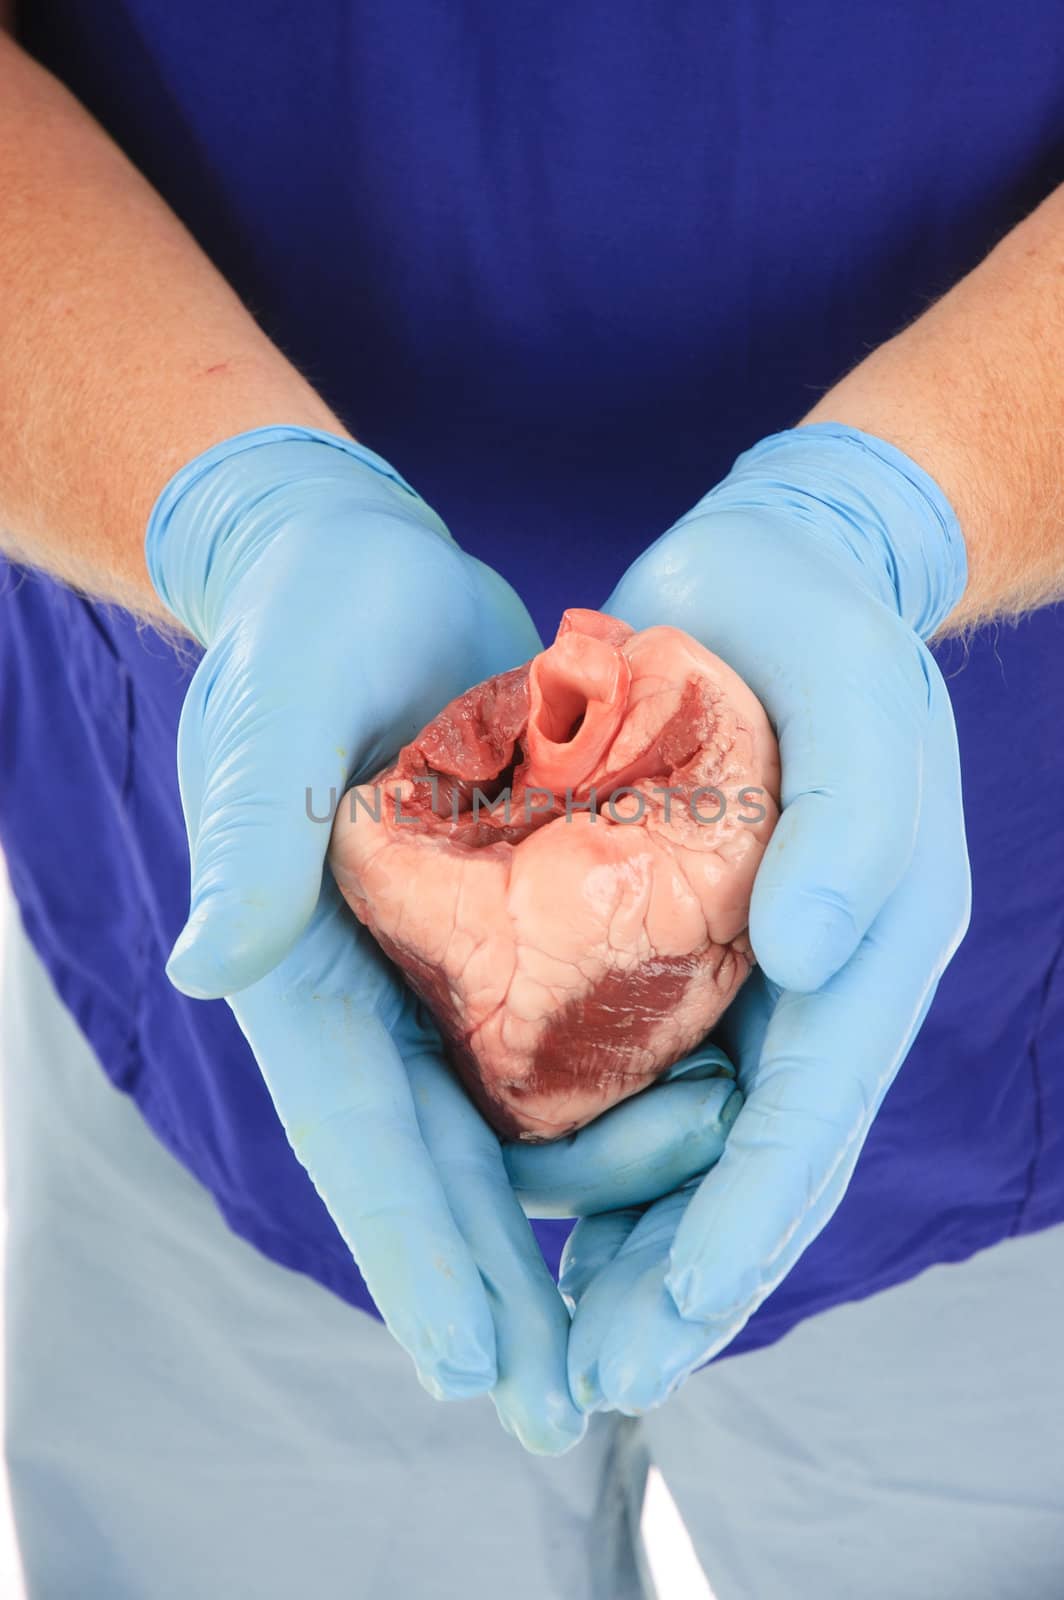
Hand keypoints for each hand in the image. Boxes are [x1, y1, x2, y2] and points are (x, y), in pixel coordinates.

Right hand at [146, 424, 582, 1451]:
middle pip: (444, 1158)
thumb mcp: (267, 715)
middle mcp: (376, 984)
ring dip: (588, 1198)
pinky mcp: (509, 915)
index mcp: (304, 965)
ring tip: (665, 1275)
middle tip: (566, 1403)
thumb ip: (244, 838)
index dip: (416, 1250)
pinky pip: (570, 1029)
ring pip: (518, 1113)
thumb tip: (210, 970)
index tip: (477, 1370)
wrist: (357, 564)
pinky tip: (694, 1129)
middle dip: (500, 1284)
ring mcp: (445, 958)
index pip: (358, 1132)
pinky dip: (621, 1090)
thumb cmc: (299, 629)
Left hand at [555, 423, 971, 1413]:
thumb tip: (809, 960)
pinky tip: (549, 1198)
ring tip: (569, 1330)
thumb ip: (856, 818)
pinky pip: (660, 1073)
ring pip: (707, 1141)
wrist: (770, 573)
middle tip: (597, 1379)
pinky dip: (614, 1150)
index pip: (810, 1114)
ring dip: (647, 1241)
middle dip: (688, 1279)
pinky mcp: (696, 943)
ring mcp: (764, 971)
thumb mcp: (852, 685)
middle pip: (762, 1163)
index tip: (659, 1320)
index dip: (739, 1226)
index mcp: (880, 940)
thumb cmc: (813, 623)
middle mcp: (826, 979)